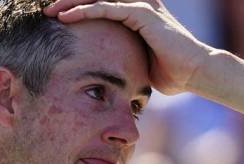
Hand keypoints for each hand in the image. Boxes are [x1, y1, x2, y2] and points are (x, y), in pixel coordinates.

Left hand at [44, 0, 212, 94]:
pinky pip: (106, 7)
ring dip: (71, 2)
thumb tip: (112, 77)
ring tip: (49, 12)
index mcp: (138, 12)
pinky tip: (66, 17)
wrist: (196, 73)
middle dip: (70, 0)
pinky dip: (84, 11)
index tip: (57, 19)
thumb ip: (126, 60)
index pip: (101, 3)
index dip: (79, 8)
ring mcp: (140, 5)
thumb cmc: (174, 73)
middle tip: (47, 11)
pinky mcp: (141, 13)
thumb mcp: (141, 64)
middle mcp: (139, 3)